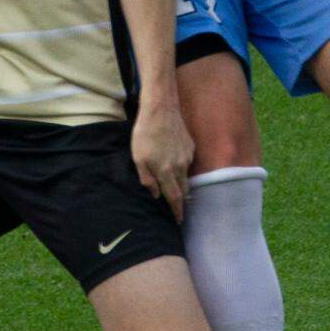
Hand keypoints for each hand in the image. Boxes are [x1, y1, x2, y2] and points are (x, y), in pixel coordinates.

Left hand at [131, 102, 193, 224]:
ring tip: (174, 184)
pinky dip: (182, 167)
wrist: (161, 109)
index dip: (177, 211)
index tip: (179, 221)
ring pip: (186, 176)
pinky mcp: (191, 147)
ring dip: (181, 183)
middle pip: (184, 190)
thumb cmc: (145, 133)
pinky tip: (173, 160)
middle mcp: (180, 167)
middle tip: (177, 206)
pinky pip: (187, 163)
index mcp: (166, 172)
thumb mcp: (138, 158)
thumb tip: (155, 195)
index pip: (174, 198)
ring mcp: (187, 157)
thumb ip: (147, 178)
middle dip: (181, 200)